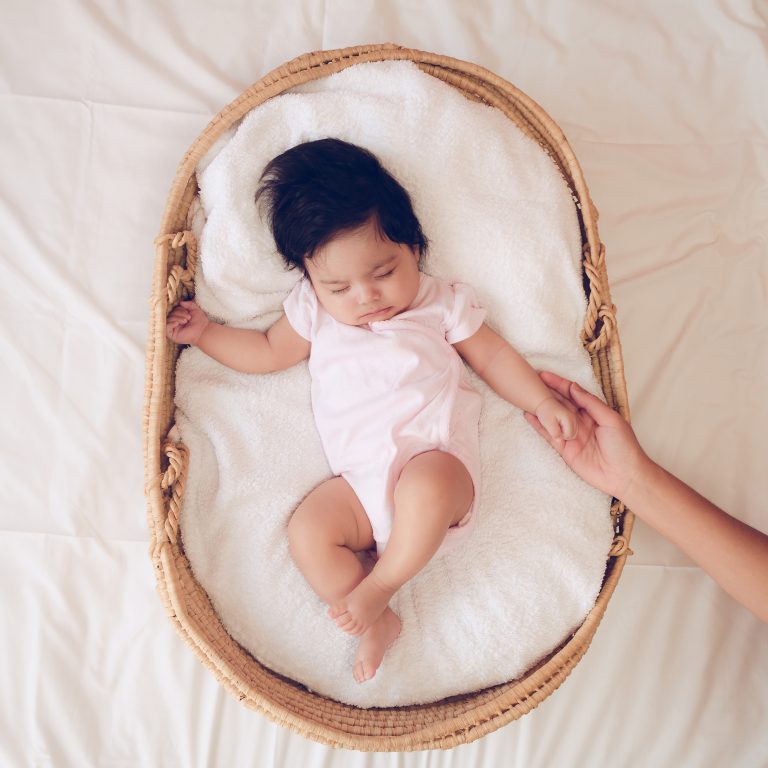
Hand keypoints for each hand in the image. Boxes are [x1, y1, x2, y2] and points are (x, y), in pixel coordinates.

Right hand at [166, 300, 209, 344]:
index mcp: (179, 317)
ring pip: (168, 319)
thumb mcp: (195, 309)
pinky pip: (166, 327)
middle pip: (170, 314)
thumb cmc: (200, 322)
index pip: (173, 310)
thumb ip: (189, 304)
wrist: (203, 331)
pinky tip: (177, 323)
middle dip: (179, 314)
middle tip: (188, 318)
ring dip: (177, 318)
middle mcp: (175, 323)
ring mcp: (173, 329)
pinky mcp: (172, 335)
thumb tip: (180, 302)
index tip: (188, 312)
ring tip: (185, 321)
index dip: (179, 309)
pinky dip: (171, 323)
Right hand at [524, 371, 648, 499]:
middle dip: (547, 392)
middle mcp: (581, 422)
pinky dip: (539, 426)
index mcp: (593, 412)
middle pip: (561, 403)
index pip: (573, 394)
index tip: (545, 375)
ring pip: (553, 418)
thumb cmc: (624, 447)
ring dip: (541, 407)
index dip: (560, 384)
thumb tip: (574, 387)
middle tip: (531, 381)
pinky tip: (529, 416)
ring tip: (526, 396)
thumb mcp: (611, 420)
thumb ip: (591, 404)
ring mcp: (571, 435)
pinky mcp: (565, 450)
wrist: (624, 476)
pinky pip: (549, 435)